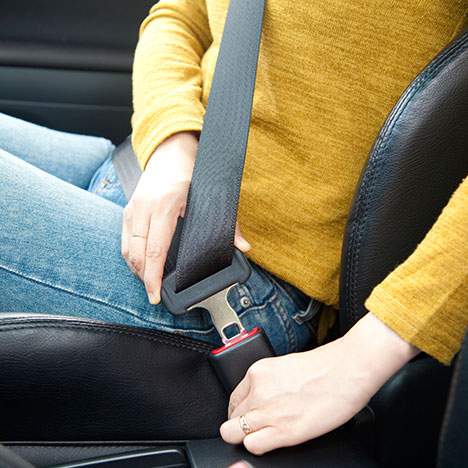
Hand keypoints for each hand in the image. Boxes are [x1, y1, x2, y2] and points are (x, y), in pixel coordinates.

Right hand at [121, 132, 250, 303]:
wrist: (169, 151)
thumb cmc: (190, 171)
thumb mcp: (211, 195)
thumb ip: (228, 224)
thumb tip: (244, 246)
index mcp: (165, 205)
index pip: (155, 250)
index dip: (153, 277)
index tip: (155, 294)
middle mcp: (144, 208)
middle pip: (137, 254)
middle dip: (144, 279)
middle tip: (155, 294)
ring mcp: (132, 208)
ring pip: (128, 250)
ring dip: (137, 269)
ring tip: (150, 283)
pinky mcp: (127, 210)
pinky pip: (125, 241)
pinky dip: (132, 257)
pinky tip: (143, 266)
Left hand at [220, 313, 418, 454]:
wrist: (347, 370)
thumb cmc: (323, 367)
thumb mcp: (284, 366)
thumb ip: (267, 382)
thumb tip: (259, 397)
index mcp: (258, 372)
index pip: (233, 399)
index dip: (240, 411)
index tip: (247, 416)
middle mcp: (258, 391)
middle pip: (232, 417)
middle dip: (241, 425)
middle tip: (257, 427)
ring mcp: (268, 411)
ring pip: (233, 433)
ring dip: (246, 437)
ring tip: (264, 435)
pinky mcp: (284, 430)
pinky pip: (253, 446)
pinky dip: (258, 446)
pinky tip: (272, 440)